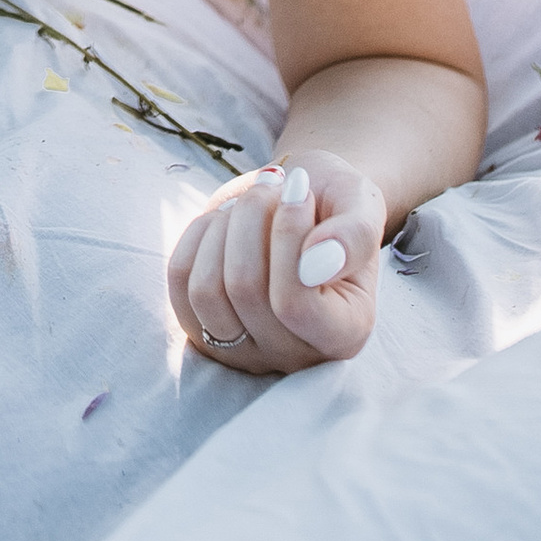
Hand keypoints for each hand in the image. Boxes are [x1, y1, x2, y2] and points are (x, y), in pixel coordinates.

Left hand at [167, 153, 384, 374]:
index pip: (295, 305)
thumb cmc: (336, 205)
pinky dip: (197, 236)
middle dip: (253, 216)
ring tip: (251, 203)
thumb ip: (355, 235)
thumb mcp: (361, 204)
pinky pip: (179, 281)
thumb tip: (316, 263)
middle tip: (275, 185)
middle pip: (244, 290)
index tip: (300, 190)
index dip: (287, 237)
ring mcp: (245, 350)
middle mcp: (295, 355)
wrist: (303, 201)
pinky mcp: (205, 330)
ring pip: (206, 290)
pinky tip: (226, 221)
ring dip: (225, 226)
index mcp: (345, 333)